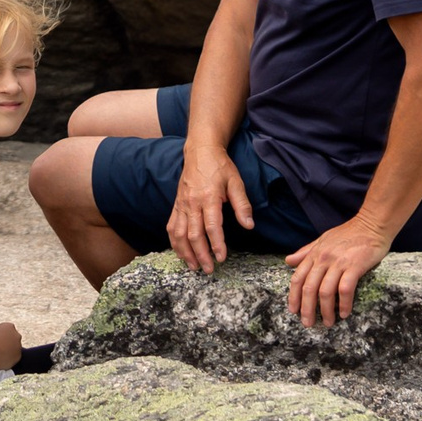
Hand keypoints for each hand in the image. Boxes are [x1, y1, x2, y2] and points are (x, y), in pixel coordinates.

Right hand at [167, 141, 253, 273]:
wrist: (200, 151)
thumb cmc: (220, 167)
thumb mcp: (236, 182)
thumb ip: (242, 205)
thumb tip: (249, 225)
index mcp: (208, 197)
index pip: (212, 226)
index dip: (216, 244)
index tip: (221, 258)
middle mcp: (192, 203)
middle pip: (193, 234)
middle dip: (201, 254)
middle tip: (208, 270)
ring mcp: (181, 204)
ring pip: (179, 234)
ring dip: (185, 252)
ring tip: (193, 266)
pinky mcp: (176, 205)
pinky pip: (172, 227)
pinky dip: (174, 242)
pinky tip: (181, 253)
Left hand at [283, 219, 391, 327]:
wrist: (372, 224)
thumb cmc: (348, 233)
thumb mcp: (322, 240)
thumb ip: (306, 252)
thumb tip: (288, 261)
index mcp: (314, 254)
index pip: (297, 278)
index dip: (293, 296)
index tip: (293, 311)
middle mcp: (323, 259)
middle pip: (309, 288)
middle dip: (306, 309)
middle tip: (308, 323)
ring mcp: (338, 262)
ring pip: (325, 292)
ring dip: (325, 311)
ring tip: (328, 322)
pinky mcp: (354, 266)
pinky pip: (345, 289)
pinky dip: (344, 304)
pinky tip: (345, 313)